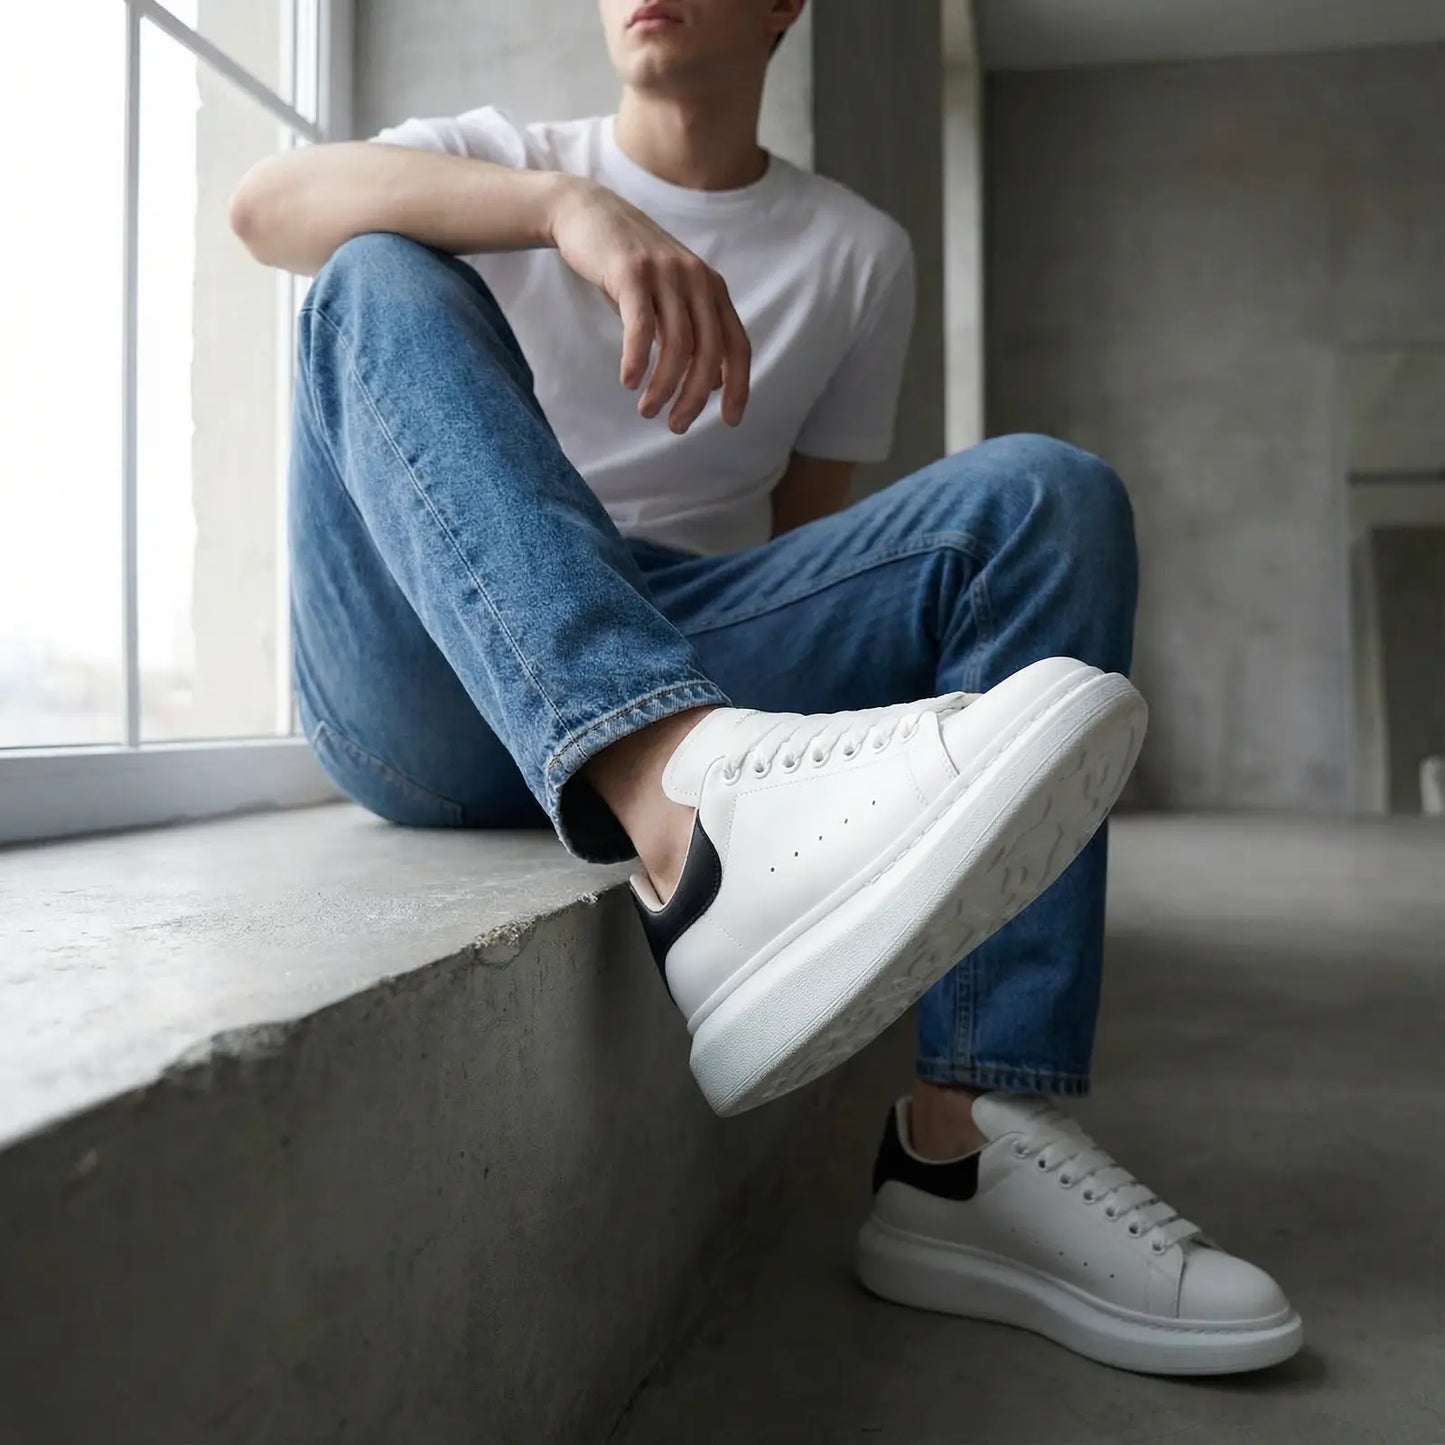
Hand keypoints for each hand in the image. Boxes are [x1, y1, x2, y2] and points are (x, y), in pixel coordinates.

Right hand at [547, 177, 750, 432]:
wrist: (588, 214)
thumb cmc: (630, 268)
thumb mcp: (669, 299)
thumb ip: (692, 335)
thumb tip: (714, 383)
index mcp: (712, 289)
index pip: (738, 345)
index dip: (739, 386)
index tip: (731, 421)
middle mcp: (697, 280)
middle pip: (709, 352)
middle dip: (695, 397)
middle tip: (676, 426)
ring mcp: (666, 274)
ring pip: (677, 346)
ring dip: (663, 387)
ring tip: (647, 411)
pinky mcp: (632, 272)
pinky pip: (641, 327)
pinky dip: (638, 361)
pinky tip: (629, 382)